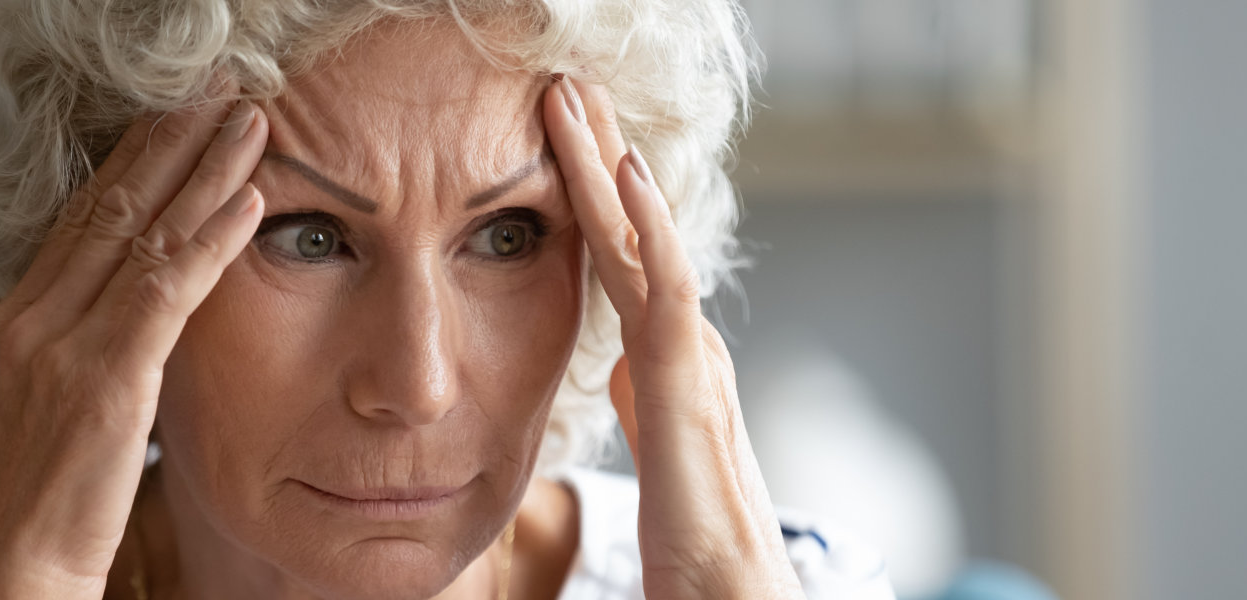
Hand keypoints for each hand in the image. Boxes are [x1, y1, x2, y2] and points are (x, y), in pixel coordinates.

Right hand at [0, 97, 267, 599]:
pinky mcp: (107, 379)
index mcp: (4, 325)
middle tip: (217, 99)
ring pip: (142, 236)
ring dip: (204, 174)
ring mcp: (63, 346)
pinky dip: (211, 240)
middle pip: (107, 209)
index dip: (125, 169)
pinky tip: (248, 202)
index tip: (166, 125)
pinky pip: (167, 290)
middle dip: (168, 146)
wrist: (8, 570)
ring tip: (249, 127)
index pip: (73, 224)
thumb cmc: (11, 505)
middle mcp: (27, 322)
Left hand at [542, 76, 803, 597]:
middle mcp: (682, 347)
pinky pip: (667, 286)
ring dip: (607, 164)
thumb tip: (618, 369)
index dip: (588, 195)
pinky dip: (651, 222)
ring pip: (644, 240)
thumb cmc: (694, 546)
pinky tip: (628, 169)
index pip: (618, 257)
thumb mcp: (652, 451)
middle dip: (595, 156)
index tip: (552, 137)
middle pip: (632, 232)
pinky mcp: (688, 384)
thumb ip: (637, 403)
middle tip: (561, 87)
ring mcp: (690, 358)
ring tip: (575, 98)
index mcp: (664, 361)